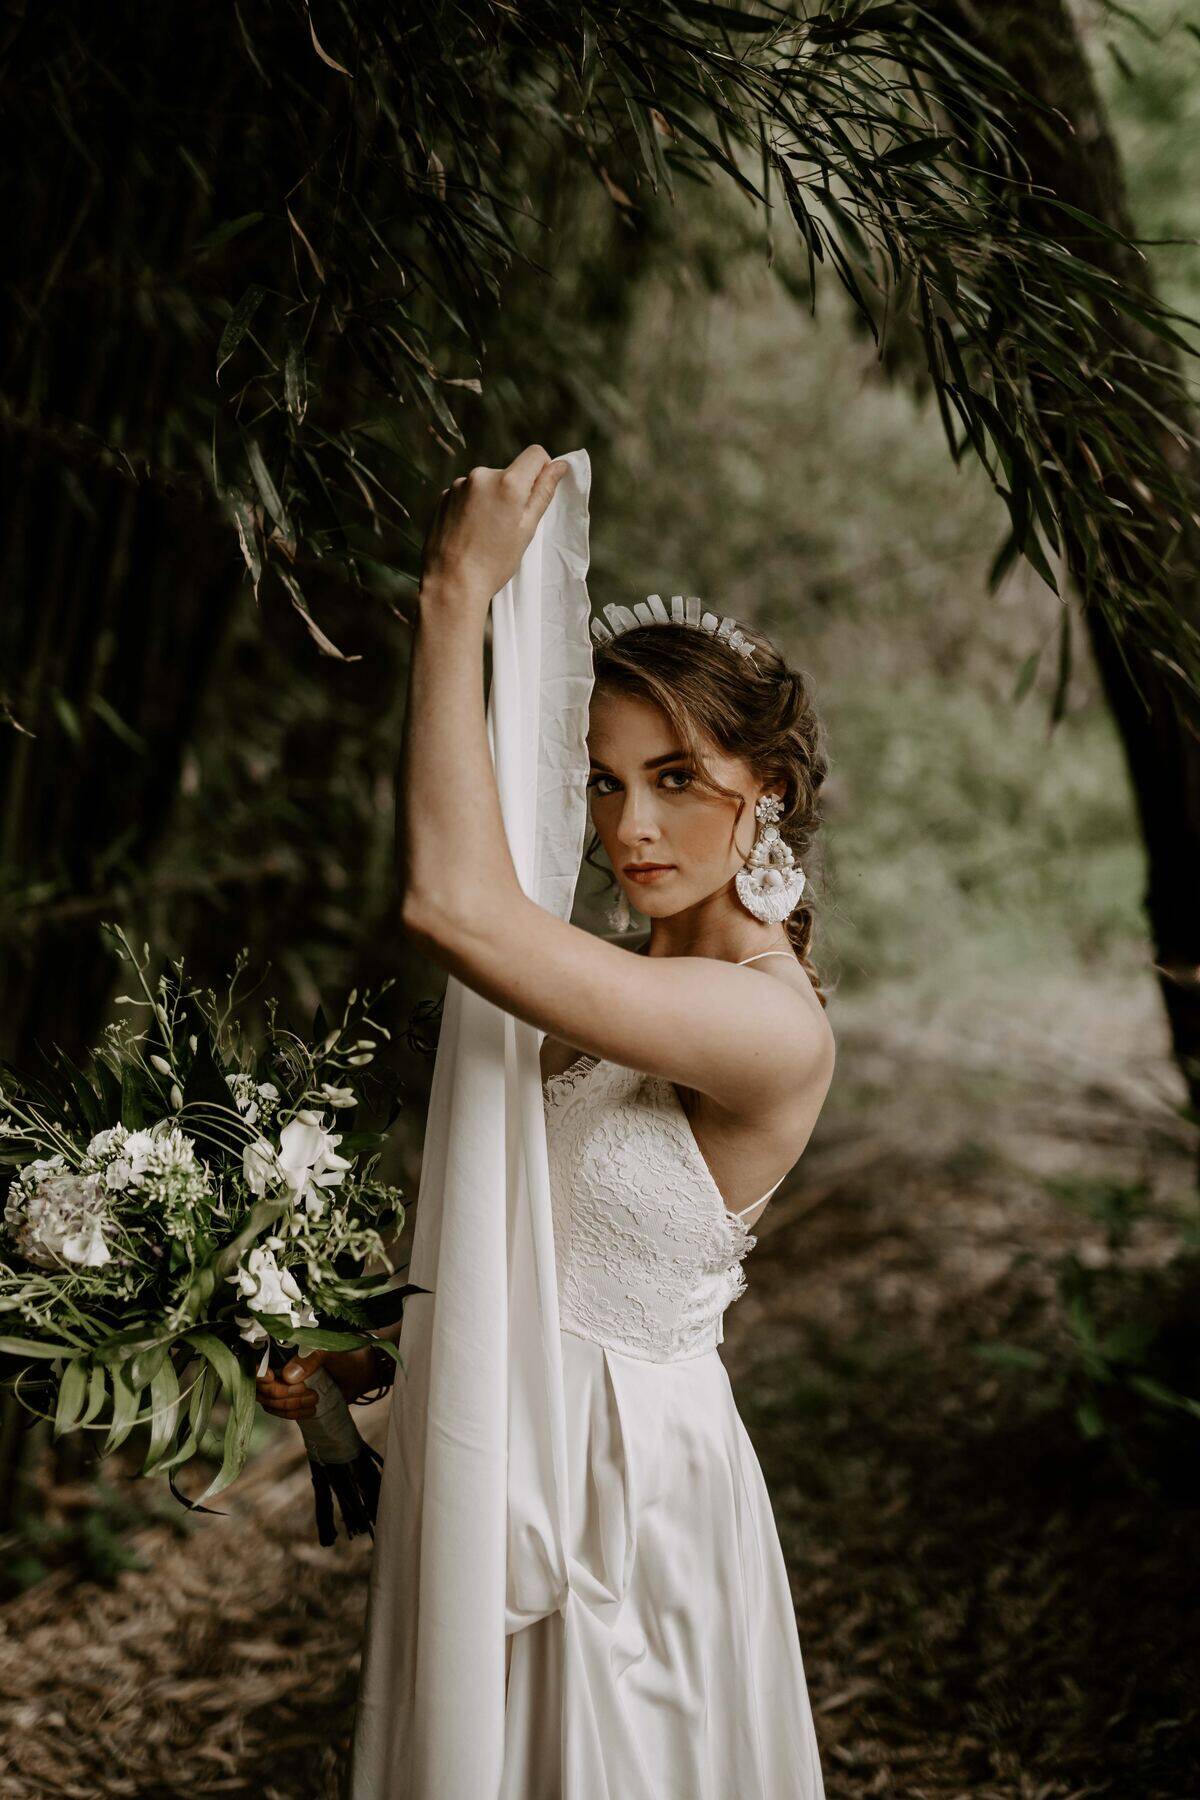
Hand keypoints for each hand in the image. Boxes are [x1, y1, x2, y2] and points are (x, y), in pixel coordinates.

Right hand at [255, 1344, 376, 1421]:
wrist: (360, 1373)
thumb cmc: (345, 1355)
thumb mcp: (330, 1352)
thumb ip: (310, 1359)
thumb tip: (287, 1376)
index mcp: (283, 1348)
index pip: (256, 1360)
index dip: (257, 1372)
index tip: (270, 1377)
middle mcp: (277, 1366)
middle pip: (261, 1387)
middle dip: (282, 1393)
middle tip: (309, 1392)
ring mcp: (281, 1385)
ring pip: (269, 1402)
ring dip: (290, 1405)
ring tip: (315, 1399)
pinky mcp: (289, 1400)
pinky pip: (280, 1412)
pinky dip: (293, 1414)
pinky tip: (311, 1411)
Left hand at [419, 444, 569, 610]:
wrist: (451, 583)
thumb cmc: (495, 562)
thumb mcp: (527, 529)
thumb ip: (543, 492)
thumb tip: (560, 466)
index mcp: (508, 482)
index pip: (536, 454)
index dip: (543, 470)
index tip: (538, 493)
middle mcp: (481, 475)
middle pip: (510, 472)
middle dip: (514, 492)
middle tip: (508, 527)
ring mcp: (459, 484)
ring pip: (487, 484)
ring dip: (491, 500)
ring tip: (486, 534)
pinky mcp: (444, 496)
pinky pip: (467, 494)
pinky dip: (472, 508)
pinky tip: (470, 533)